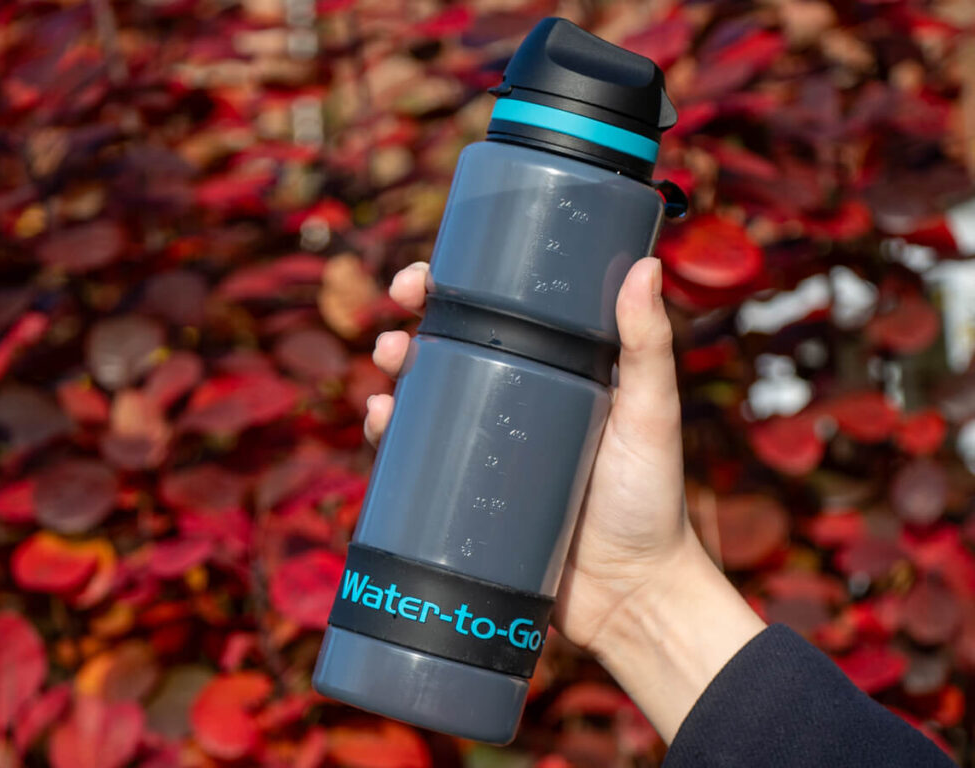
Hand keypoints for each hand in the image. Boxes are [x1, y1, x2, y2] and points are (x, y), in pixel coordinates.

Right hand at [364, 257, 763, 742]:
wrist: (628, 595)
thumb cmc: (651, 501)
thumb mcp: (651, 414)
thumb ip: (647, 345)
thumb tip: (645, 265)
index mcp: (557, 370)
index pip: (501, 313)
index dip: (461, 286)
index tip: (436, 271)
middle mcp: (517, 400)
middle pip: (452, 346)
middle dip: (415, 318)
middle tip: (403, 307)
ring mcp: (488, 447)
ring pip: (426, 395)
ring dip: (395, 368)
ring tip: (390, 360)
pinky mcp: (466, 491)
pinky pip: (418, 455)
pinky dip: (391, 432)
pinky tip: (380, 420)